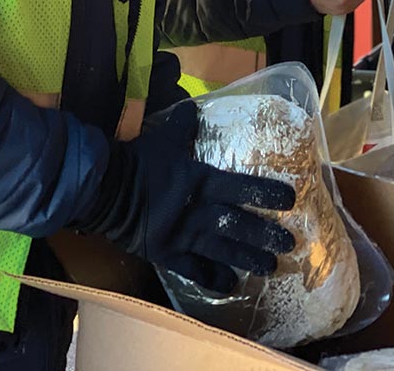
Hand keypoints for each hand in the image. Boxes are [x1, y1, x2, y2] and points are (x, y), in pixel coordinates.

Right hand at [77, 101, 295, 293]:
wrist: (103, 189)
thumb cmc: (137, 161)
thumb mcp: (162, 138)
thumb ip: (183, 125)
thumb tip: (194, 107)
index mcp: (199, 180)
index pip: (240, 186)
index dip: (265, 193)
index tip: (289, 200)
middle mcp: (196, 210)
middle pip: (237, 224)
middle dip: (264, 234)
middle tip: (288, 243)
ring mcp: (182, 235)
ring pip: (222, 250)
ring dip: (248, 258)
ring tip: (271, 266)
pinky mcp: (167, 254)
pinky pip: (194, 271)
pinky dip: (212, 278)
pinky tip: (230, 285)